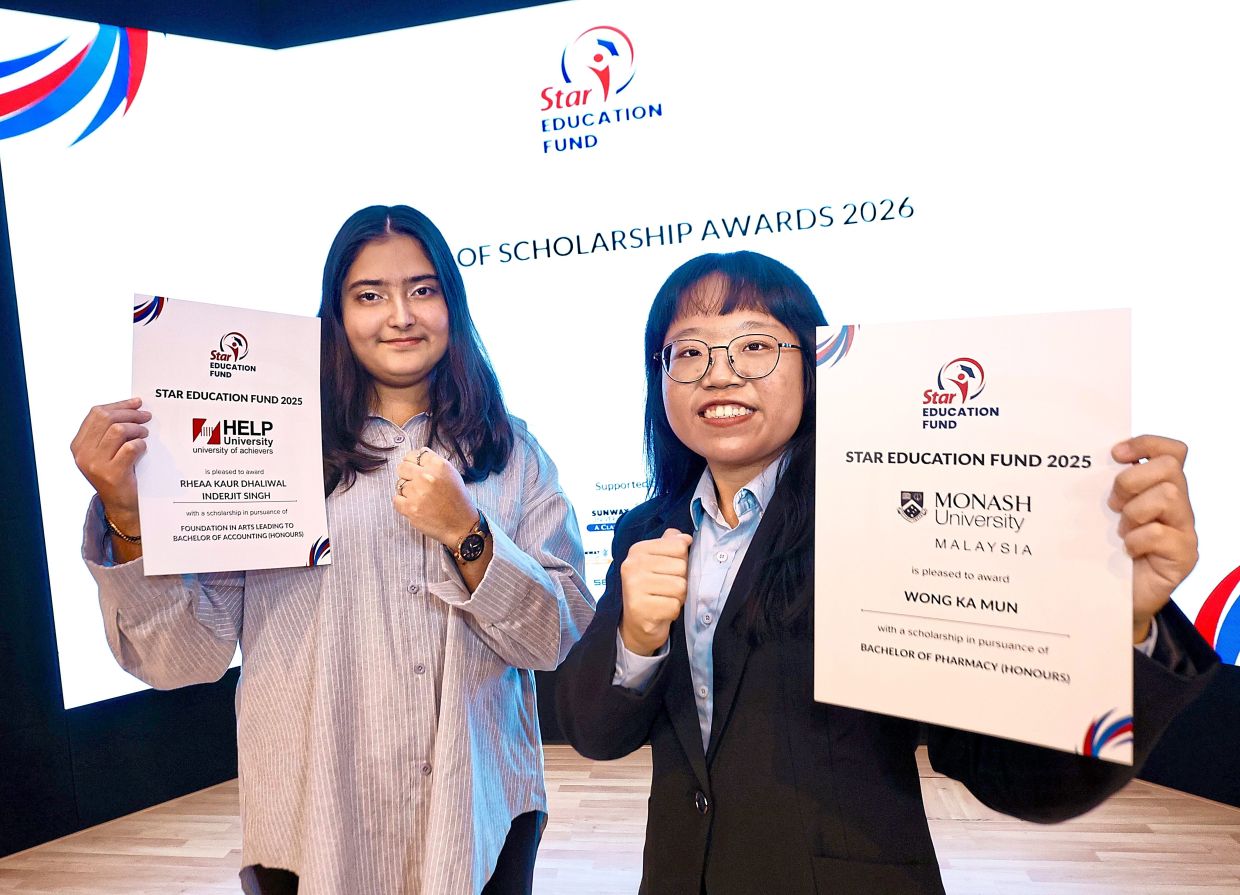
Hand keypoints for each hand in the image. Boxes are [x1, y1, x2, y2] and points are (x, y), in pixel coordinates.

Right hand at [70, 397, 150, 531]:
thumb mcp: (107, 451)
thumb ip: (110, 431)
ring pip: (118, 430)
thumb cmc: (119, 473)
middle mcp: (82, 454)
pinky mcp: (112, 474)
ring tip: (145, 434)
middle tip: (147, 417)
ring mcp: (95, 465)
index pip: (96, 413)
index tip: (137, 402)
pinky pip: (131, 448)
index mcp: (78, 445)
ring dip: (137, 429)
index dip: (119, 405)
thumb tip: (134, 405)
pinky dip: (141, 445)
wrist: (122, 506)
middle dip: (130, 414)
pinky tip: (144, 450)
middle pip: (106, 418)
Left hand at [392, 448, 477, 546]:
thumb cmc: (458, 500)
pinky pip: (396, 499)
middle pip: (402, 467)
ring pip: (399, 484)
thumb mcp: (452, 475)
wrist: (462, 525)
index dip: (415, 462)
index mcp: (439, 465)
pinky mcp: (410, 508)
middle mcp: (427, 476)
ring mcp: (417, 492)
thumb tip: (414, 460)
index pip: (416, 454)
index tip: (416, 469)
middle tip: (416, 484)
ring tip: (421, 498)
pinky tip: (415, 506)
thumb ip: (433, 464)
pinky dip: (403, 503)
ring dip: (407, 491)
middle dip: (407, 475)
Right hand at [619, 528, 692, 655]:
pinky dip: (672, 612)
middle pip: (681, 567)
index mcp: (638, 550)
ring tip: (663, 599)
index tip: (668, 570)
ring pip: (680, 587)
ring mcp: (633, 587)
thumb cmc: (652, 589)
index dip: (681, 561)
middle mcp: (632, 565)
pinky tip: (660, 612)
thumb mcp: (659, 562)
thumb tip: (685, 538)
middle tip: (666, 589)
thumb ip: (671, 545)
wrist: (637, 624)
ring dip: (678, 598)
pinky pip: (674, 606)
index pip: (679, 546)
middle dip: (680, 581)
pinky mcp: (639, 608)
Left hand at [1108, 435, 1197, 642]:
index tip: (1114, 454)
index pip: (1171, 452)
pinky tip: (1127, 551)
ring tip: (1121, 530)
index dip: (1146, 444)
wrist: (1114, 598)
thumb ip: (1107, 489)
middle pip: (1170, 468)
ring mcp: (1184, 530)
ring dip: (1135, 511)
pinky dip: (1136, 540)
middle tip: (1113, 504)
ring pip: (1169, 496)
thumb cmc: (1107, 551)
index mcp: (1160, 489)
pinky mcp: (1184, 556)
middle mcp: (1178, 506)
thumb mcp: (1104, 514)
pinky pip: (1160, 533)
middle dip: (1133, 480)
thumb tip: (1083, 461)